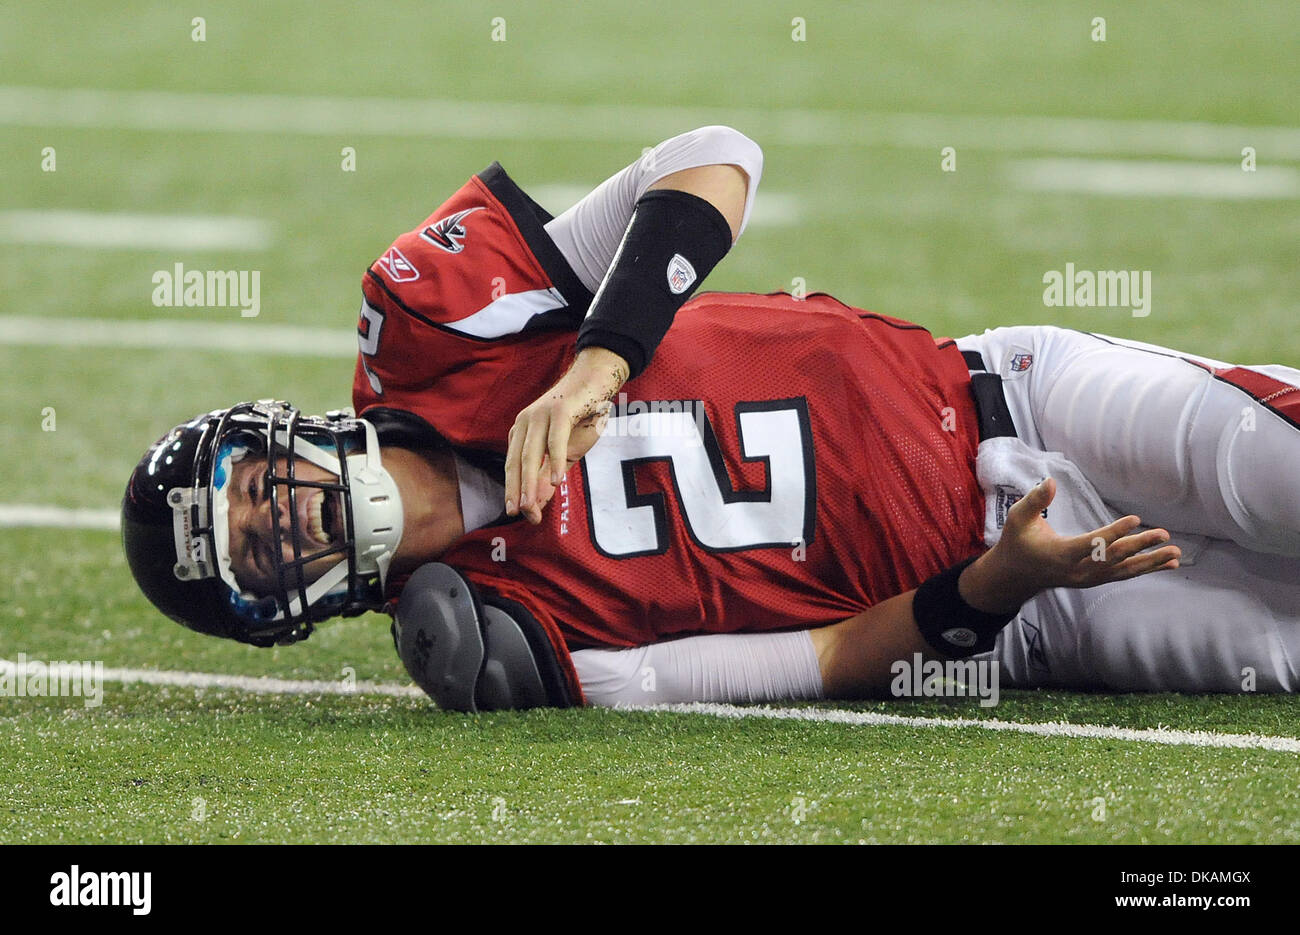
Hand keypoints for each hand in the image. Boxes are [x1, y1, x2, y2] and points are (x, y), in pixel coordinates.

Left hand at [504, 347, 628, 524]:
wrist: (598, 382)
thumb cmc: (582, 418)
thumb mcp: (565, 452)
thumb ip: (549, 475)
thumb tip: (536, 504)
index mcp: (522, 432)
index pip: (513, 466)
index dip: (513, 490)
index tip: (518, 514)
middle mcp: (525, 422)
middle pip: (516, 461)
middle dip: (517, 489)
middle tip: (519, 513)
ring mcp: (541, 415)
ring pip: (530, 454)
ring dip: (530, 481)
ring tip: (530, 504)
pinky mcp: (560, 410)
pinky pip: (554, 441)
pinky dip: (554, 461)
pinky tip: (556, 480)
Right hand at [959, 477, 1181, 613]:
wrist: (1015, 576)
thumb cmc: (1017, 542)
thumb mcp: (1017, 519)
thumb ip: (1034, 501)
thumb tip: (1051, 481)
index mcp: (1059, 555)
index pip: (1092, 545)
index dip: (1114, 533)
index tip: (1135, 520)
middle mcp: (1076, 571)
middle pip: (1113, 560)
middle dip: (1140, 547)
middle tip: (1163, 535)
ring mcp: (1086, 579)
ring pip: (1123, 571)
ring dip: (1150, 563)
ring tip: (1176, 555)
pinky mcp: (1093, 580)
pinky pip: (1122, 575)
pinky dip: (1144, 569)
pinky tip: (1167, 564)